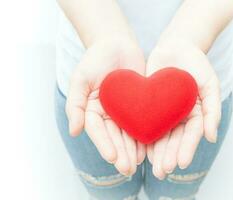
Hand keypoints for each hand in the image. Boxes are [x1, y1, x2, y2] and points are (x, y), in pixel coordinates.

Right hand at [66, 36, 145, 175]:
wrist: (117, 43)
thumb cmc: (96, 58)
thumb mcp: (80, 77)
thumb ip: (75, 103)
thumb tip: (74, 131)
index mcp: (92, 110)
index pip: (98, 131)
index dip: (104, 145)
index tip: (112, 157)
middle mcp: (108, 114)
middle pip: (114, 137)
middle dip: (121, 153)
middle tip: (128, 168)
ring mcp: (124, 111)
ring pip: (128, 134)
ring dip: (133, 150)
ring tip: (139, 164)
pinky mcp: (140, 106)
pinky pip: (143, 122)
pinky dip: (146, 135)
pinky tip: (150, 148)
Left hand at [146, 38, 220, 179]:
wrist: (177, 46)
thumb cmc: (197, 64)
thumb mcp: (210, 84)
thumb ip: (213, 109)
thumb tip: (212, 137)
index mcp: (195, 114)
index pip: (191, 135)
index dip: (186, 149)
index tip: (180, 163)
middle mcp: (179, 117)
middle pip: (174, 139)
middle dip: (169, 156)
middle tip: (162, 171)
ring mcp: (164, 112)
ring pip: (160, 135)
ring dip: (156, 152)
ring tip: (152, 167)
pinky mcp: (149, 105)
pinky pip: (145, 122)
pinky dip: (143, 136)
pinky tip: (139, 149)